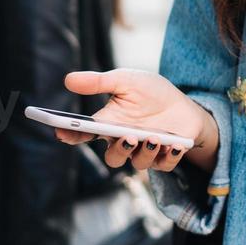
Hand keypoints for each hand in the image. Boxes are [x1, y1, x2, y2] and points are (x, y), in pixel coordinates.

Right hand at [60, 68, 218, 172]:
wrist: (184, 104)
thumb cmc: (151, 93)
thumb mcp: (126, 80)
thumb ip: (99, 82)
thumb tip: (68, 79)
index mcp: (110, 124)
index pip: (85, 134)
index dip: (71, 136)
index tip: (61, 132)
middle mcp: (124, 141)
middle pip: (113, 157)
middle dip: (119, 150)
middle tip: (128, 137)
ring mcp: (144, 151)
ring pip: (138, 163)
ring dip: (146, 152)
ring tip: (155, 137)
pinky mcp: (165, 157)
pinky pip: (164, 165)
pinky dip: (170, 156)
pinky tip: (176, 144)